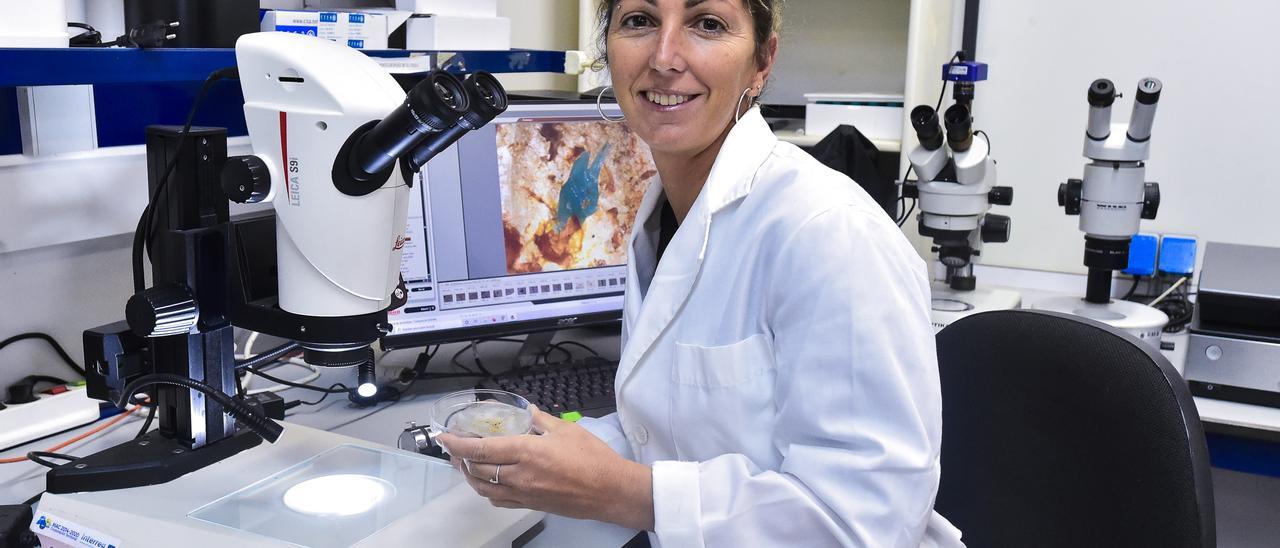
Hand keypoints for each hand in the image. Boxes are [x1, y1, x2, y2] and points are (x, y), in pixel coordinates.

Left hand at [437, 406, 654, 530]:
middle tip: (454, 447)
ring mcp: (524, 494)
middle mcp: (520, 476)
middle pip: (476, 469)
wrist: (610, 491)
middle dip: (460, 458)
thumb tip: (529, 412)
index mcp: (527, 452)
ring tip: (466, 463)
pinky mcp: (530, 505)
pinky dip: (486, 491)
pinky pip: (499, 501)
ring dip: (470, 475)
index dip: (458, 443)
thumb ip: (541, 420)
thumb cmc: (593, 460)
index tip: (446, 437)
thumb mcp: (567, 430)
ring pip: (483, 488)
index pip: (481, 449)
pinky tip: (487, 482)